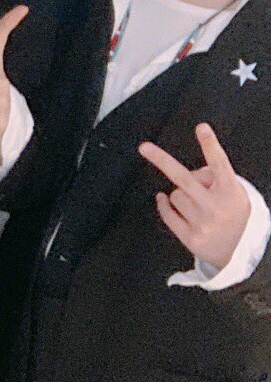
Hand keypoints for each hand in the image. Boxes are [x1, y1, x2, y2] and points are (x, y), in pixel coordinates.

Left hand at [141, 123, 251, 272]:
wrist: (238, 253)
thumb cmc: (231, 215)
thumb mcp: (234, 194)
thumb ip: (215, 179)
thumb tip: (190, 172)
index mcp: (231, 192)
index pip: (220, 164)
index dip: (210, 145)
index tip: (201, 128)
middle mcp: (217, 207)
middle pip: (183, 178)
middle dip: (161, 160)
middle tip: (144, 147)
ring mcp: (204, 223)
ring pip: (174, 195)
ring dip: (179, 195)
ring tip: (195, 205)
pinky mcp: (190, 237)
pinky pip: (166, 213)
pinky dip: (164, 205)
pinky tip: (166, 202)